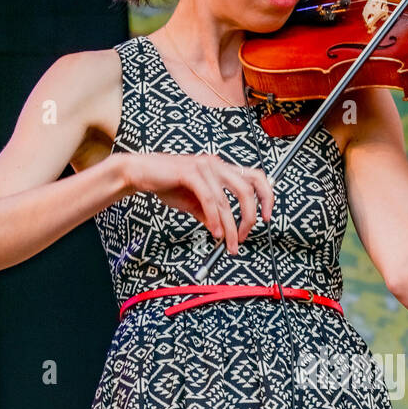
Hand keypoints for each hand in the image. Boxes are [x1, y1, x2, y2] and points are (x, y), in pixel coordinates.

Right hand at [121, 152, 273, 253]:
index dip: (267, 196)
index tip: (267, 217)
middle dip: (249, 218)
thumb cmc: (167, 183)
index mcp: (222, 168)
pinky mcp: (191, 172)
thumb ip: (211, 214)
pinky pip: (210, 200)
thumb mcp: (194, 203)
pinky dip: (214, 220)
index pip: (255, 177)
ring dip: (230, 227)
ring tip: (228, 243)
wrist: (140, 173)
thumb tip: (223, 232)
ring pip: (227, 201)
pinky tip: (214, 232)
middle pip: (247, 190)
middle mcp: (217, 164)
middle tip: (244, 237)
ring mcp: (205, 166)